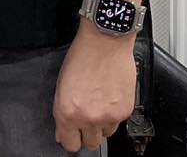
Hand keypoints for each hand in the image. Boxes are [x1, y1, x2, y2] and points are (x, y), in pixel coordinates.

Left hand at [53, 29, 136, 152]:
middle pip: (90, 144)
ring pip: (106, 134)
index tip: (72, 135)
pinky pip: (119, 122)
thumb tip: (64, 131)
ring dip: (103, 123)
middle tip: (88, 117)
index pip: (70, 144)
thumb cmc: (83, 56)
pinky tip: (110, 95)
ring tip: (100, 102)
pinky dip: (115, 112)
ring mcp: (108, 116)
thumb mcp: (62, 84)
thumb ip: (63, 111)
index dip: (71, 139)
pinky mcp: (124, 111)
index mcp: (67, 112)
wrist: (105, 41)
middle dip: (87, 133)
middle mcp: (87, 117)